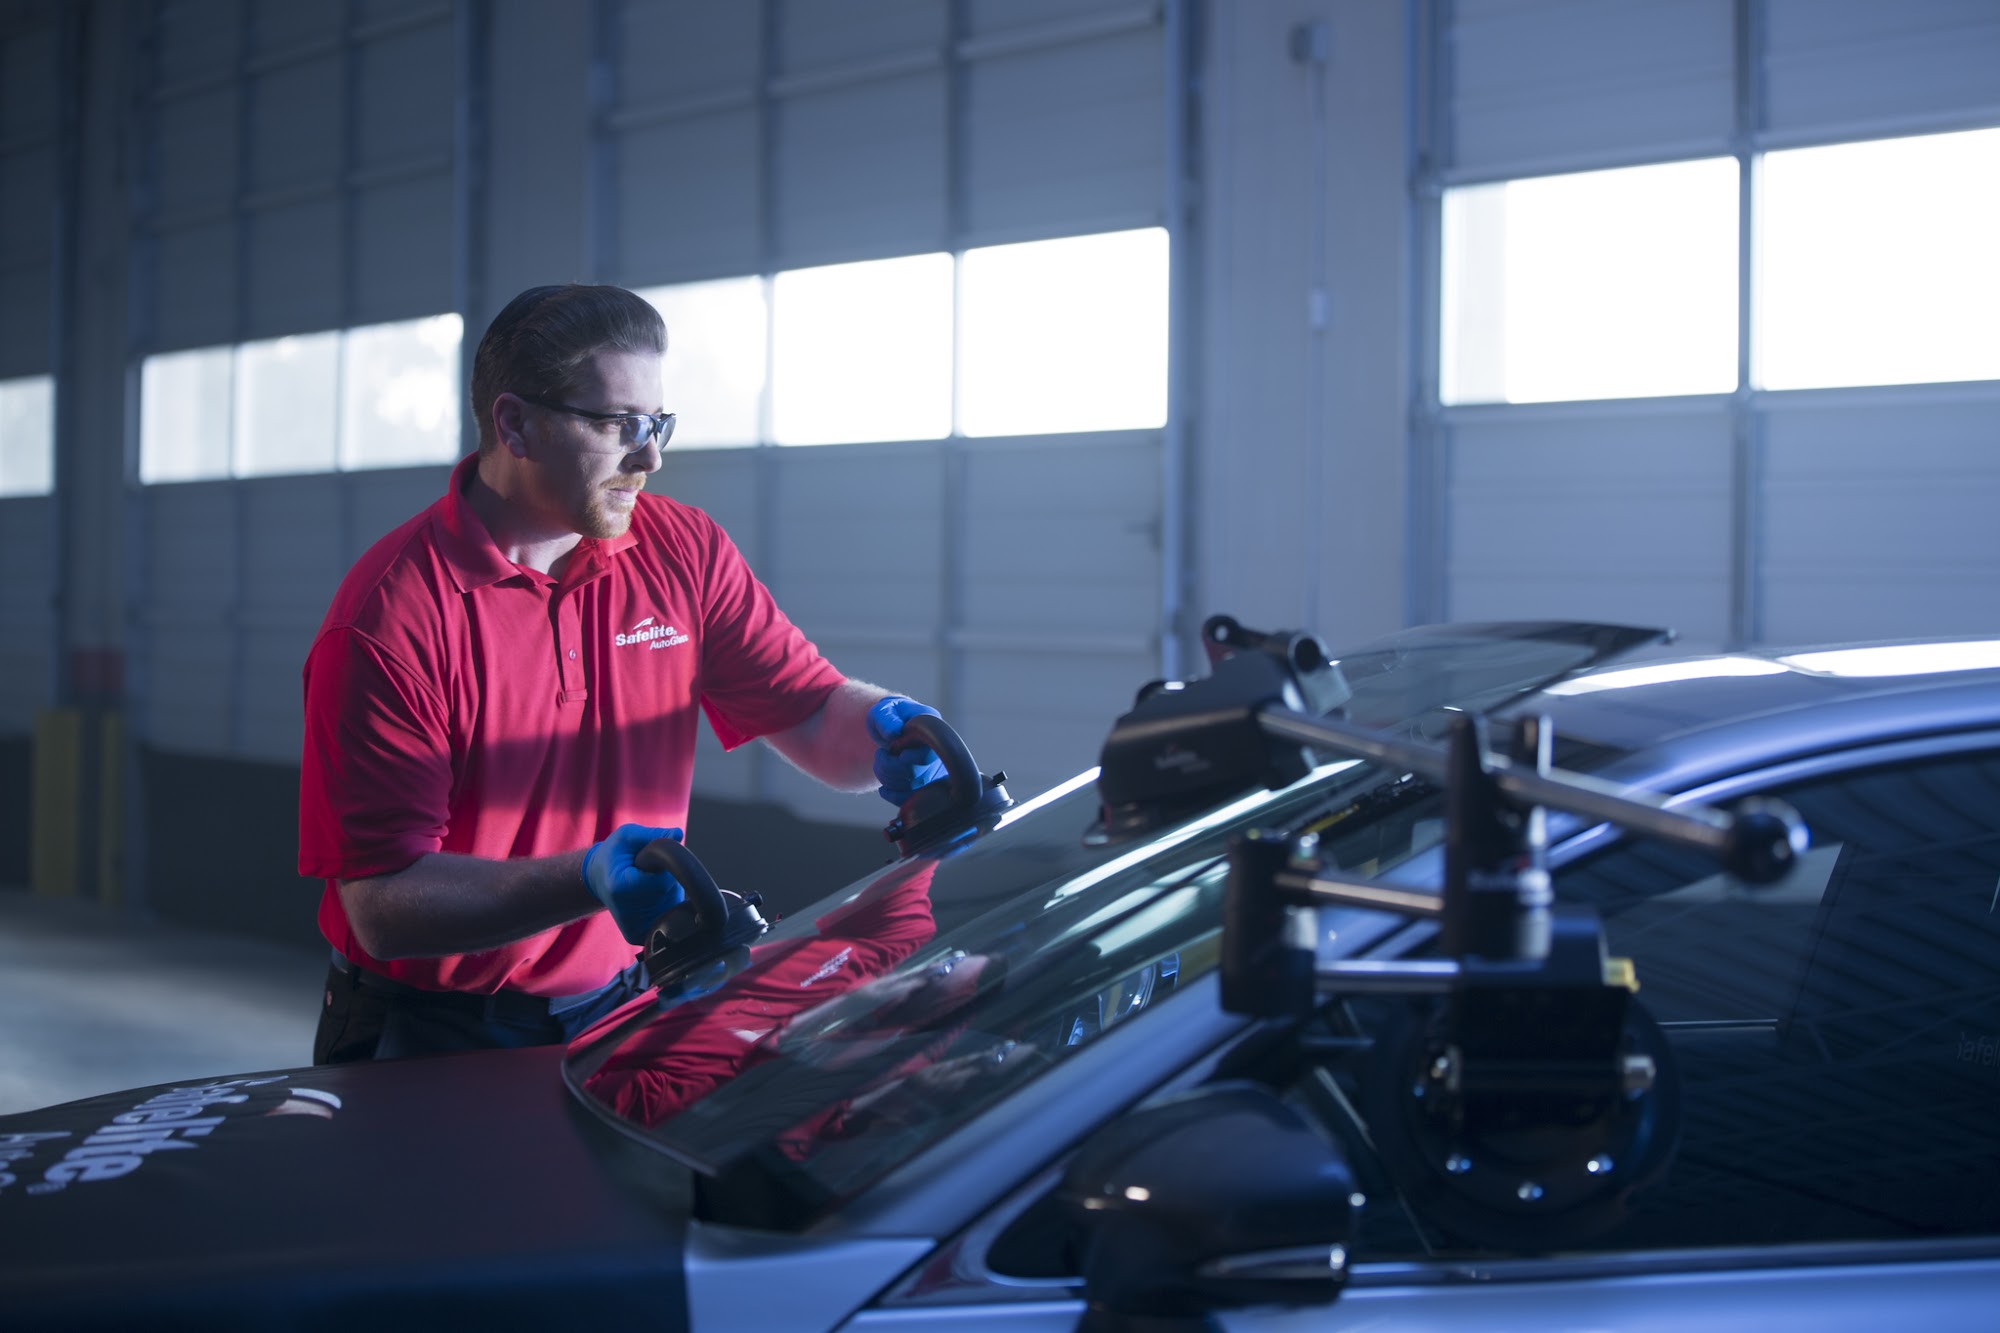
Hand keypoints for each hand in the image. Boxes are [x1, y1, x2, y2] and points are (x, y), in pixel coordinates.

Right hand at [583, 825, 685, 944]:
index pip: (662, 879)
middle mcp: (628, 913)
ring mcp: (635, 928)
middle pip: (669, 890)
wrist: (598, 879)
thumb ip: (652, 835)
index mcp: (621, 888)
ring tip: (647, 882)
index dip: (663, 864)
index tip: (650, 858)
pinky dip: (667, 902)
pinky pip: (670, 914)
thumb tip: (678, 834)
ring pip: (672, 901)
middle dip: (667, 875)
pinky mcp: (641, 936)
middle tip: (648, 869)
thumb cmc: (615, 854)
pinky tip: (650, 895)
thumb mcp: (628, 836)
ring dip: (668, 889)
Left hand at [867, 696, 948, 806]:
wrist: (893, 727)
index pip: (929, 752)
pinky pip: (911, 799)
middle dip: (890, 766)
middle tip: (881, 752)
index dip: (912, 757)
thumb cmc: (889, 716)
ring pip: (912, 787)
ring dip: (888, 778)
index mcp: (933, 730)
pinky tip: (884, 789)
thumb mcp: (884, 711)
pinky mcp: (926, 784)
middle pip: (918, 773)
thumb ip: (887, 719)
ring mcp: (934, 770)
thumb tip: (894, 733)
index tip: (895, 751)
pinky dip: (894, 796)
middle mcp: (938, 752)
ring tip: (881, 761)